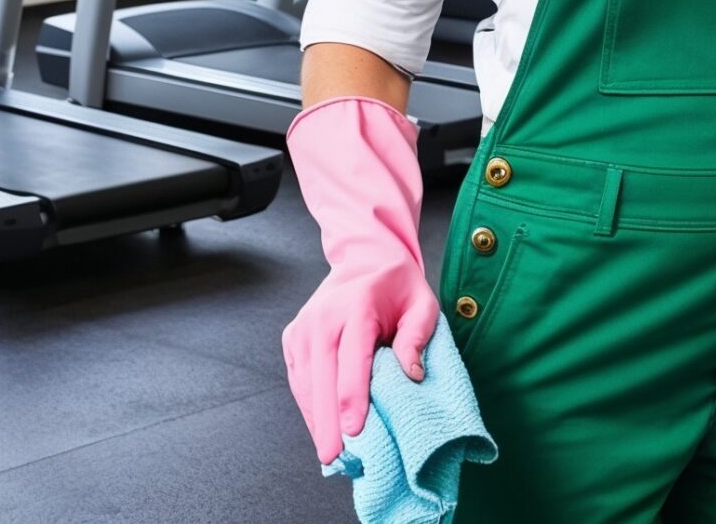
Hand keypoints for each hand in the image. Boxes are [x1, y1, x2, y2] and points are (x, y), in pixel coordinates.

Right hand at [280, 96, 437, 464]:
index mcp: (357, 308)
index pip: (351, 362)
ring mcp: (303, 329)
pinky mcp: (293, 338)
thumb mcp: (423, 303)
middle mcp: (323, 319)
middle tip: (335, 459)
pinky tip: (319, 428)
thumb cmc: (398, 285)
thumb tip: (413, 375)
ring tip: (329, 454)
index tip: (354, 432)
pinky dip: (307, 406)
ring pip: (305, 383)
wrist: (365, 257)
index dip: (352, 400)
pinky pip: (299, 379)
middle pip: (322, 380)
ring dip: (315, 420)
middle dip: (327, 422)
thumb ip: (417, 337)